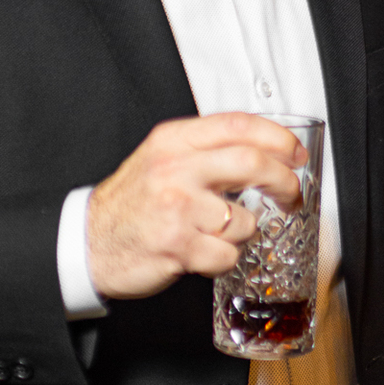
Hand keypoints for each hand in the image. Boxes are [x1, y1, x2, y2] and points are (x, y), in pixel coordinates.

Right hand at [87, 112, 304, 299]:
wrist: (89, 242)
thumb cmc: (131, 204)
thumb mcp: (160, 159)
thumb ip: (204, 150)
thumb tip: (264, 150)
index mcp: (173, 141)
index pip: (238, 125)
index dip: (277, 137)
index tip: (294, 153)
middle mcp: (174, 169)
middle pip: (251, 164)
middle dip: (284, 182)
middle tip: (292, 194)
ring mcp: (176, 208)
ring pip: (244, 220)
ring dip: (243, 233)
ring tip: (219, 233)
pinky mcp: (177, 245)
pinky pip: (227, 255)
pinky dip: (224, 259)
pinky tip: (203, 252)